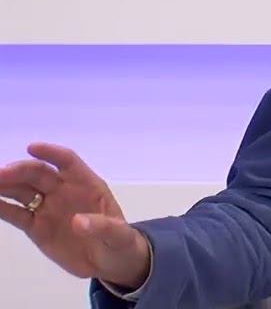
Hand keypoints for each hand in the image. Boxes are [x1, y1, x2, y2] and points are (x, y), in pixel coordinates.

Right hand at [0, 142, 151, 290]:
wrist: (110, 263)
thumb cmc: (119, 242)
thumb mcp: (119, 236)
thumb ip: (102, 227)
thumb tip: (79, 222)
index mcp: (87, 184)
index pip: (67, 161)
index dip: (51, 153)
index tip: (32, 148)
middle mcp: (64, 190)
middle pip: (39, 174)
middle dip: (20, 171)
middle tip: (1, 173)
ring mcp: (48, 208)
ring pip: (22, 191)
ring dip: (5, 185)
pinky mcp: (36, 227)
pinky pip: (16, 214)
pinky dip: (2, 207)